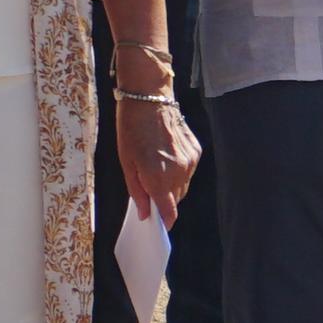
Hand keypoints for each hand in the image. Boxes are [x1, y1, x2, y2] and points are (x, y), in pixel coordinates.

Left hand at [111, 84, 199, 215]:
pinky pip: (189, 170)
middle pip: (176, 199)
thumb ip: (137, 191)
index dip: (165, 220)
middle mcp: (179, 172)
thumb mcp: (126, 162)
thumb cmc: (131, 129)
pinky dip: (179, 169)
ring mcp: (190, 161)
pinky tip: (166, 155)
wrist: (149, 99)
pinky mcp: (196, 151)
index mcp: (158, 177)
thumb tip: (145, 213)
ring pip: (184, 185)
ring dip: (172, 184)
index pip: (169, 211)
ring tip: (157, 166)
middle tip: (149, 186)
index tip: (160, 224)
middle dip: (164, 198)